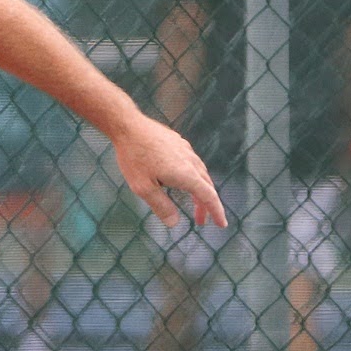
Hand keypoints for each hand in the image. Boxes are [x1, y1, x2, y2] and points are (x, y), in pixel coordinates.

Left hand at [112, 116, 227, 228]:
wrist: (128, 126)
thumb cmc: (134, 157)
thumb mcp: (143, 188)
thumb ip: (161, 206)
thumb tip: (174, 223)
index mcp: (186, 174)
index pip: (208, 196)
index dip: (216, 212)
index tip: (222, 224)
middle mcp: (191, 161)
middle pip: (206, 186)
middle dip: (205, 205)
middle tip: (200, 221)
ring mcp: (186, 150)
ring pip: (200, 173)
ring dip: (199, 190)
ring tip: (193, 202)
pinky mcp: (179, 143)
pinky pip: (192, 163)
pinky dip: (193, 176)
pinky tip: (182, 179)